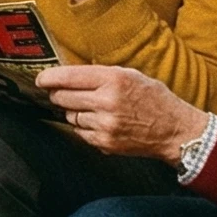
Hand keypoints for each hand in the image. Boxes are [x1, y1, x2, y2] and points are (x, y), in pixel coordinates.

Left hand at [36, 63, 207, 161]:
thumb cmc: (154, 99)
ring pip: (70, 116)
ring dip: (74, 111)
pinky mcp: (104, 142)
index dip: (49, 78)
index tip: (40, 79)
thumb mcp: (131, 75)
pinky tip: (100, 122)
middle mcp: (106, 101)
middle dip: (58, 94)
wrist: (175, 131)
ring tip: (93, 108)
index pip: (69, 77)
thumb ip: (101, 74)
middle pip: (62, 97)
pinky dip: (84, 126)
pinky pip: (80, 132)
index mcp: (114, 79)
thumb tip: (68, 75)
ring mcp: (104, 125)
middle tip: (62, 93)